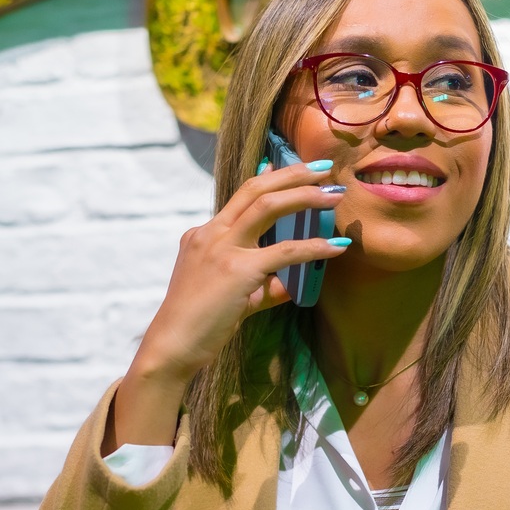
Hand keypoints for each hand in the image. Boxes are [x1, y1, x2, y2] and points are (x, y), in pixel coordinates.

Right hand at [109, 161, 347, 447]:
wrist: (173, 345)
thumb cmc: (200, 323)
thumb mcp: (229, 293)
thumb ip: (259, 282)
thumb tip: (290, 282)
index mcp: (203, 234)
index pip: (240, 195)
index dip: (269, 177)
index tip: (290, 164)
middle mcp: (211, 233)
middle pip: (255, 188)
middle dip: (293, 173)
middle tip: (324, 168)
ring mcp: (222, 248)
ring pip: (268, 205)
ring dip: (305, 195)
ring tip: (334, 194)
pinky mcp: (238, 270)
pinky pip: (285, 252)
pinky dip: (314, 247)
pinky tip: (336, 246)